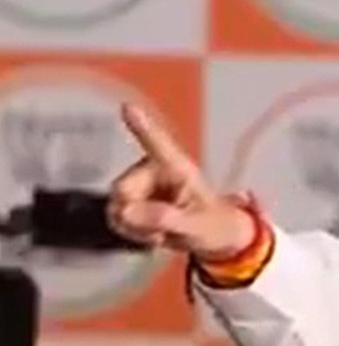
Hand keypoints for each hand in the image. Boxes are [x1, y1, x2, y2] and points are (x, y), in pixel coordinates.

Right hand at [106, 103, 255, 260]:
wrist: (211, 238)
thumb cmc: (214, 224)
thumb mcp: (200, 226)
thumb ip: (168, 218)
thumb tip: (128, 212)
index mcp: (176, 167)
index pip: (157, 144)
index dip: (141, 126)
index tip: (128, 107)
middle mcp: (151, 169)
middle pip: (123, 191)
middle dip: (138, 217)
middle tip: (165, 230)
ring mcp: (137, 185)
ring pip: (117, 208)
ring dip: (137, 229)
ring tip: (164, 232)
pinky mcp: (128, 201)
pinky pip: (116, 219)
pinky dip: (132, 233)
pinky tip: (152, 234)